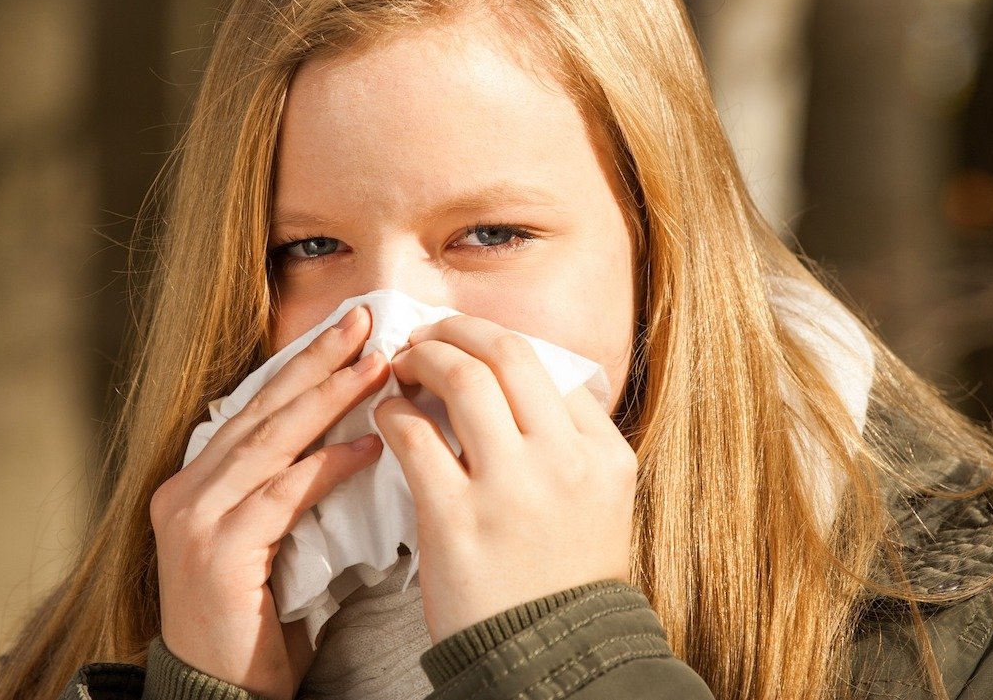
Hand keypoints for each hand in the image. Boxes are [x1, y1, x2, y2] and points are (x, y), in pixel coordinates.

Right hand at [149, 305, 388, 699]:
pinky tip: (369, 445)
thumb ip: (291, 489)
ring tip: (377, 366)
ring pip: (272, 442)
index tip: (349, 331)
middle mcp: (186, 491)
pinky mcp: (216, 552)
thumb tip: (356, 435)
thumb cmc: (255, 620)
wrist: (220, 694)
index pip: (256, 410)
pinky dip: (327, 467)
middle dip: (317, 362)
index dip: (302, 366)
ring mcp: (195, 520)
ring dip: (328, 399)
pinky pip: (282, 495)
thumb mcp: (270, 540)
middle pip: (263, 411)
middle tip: (365, 321)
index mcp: (197, 482)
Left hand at [373, 314, 636, 642]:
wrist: (546, 662)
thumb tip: (509, 381)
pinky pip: (414, 434)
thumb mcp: (596, 504)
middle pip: (507, 353)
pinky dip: (394, 409)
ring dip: (424, 358)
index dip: (498, 342)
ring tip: (404, 365)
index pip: (550, 366)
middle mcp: (565, 461)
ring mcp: (511, 488)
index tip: (469, 345)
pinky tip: (387, 412)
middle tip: (428, 335)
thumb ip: (568, 442)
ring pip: (462, 378)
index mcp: (604, 455)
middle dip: (459, 329)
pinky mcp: (456, 518)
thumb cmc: (562, 580)